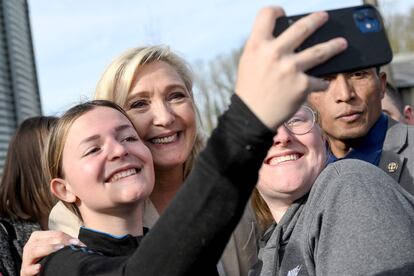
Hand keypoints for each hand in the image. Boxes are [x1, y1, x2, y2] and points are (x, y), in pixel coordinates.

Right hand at [20, 230, 83, 275]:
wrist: (37, 272)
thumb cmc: (47, 259)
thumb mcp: (55, 249)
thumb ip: (64, 244)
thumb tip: (81, 244)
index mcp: (38, 238)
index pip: (53, 234)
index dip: (66, 237)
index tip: (77, 242)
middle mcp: (30, 246)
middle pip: (43, 239)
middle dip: (59, 240)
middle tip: (72, 245)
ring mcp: (26, 259)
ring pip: (33, 249)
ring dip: (47, 248)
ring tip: (60, 249)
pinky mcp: (25, 271)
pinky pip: (27, 269)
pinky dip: (33, 268)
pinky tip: (40, 267)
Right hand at [236, 7, 346, 129]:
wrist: (252, 116)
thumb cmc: (250, 89)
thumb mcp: (249, 62)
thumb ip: (263, 48)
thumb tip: (285, 38)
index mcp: (257, 45)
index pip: (267, 14)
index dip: (276, 11)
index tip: (284, 14)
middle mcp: (274, 53)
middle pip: (302, 27)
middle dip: (317, 20)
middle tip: (324, 17)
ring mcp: (290, 68)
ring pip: (321, 51)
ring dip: (335, 46)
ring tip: (342, 43)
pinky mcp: (302, 84)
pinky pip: (319, 80)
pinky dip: (320, 83)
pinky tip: (321, 84)